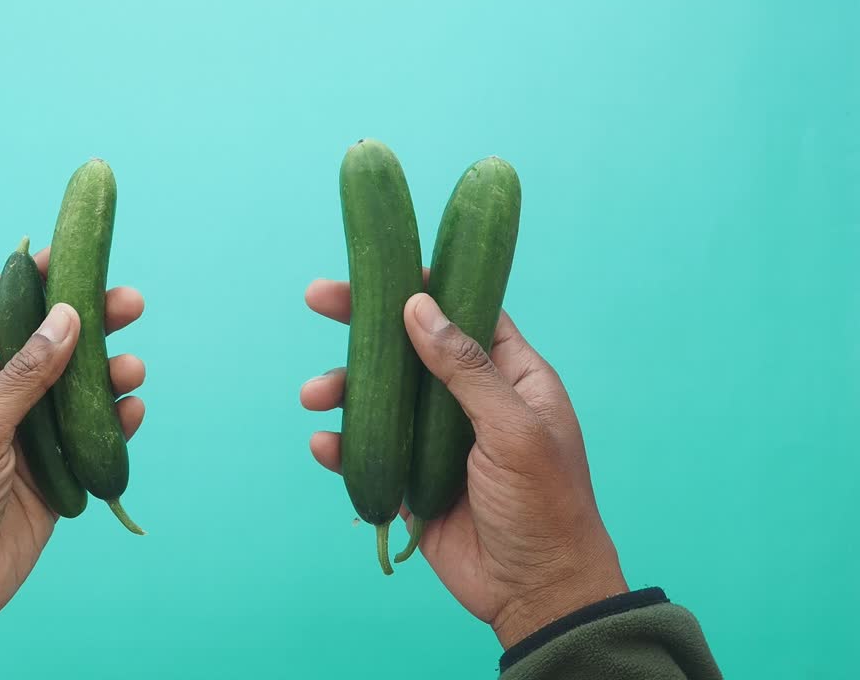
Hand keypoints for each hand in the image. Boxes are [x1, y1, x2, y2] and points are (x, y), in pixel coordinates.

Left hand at [0, 247, 145, 651]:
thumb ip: (26, 374)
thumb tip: (66, 316)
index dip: (34, 280)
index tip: (72, 252)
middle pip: (49, 345)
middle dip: (89, 322)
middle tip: (131, 302)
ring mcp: (26, 437)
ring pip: (75, 391)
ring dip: (105, 375)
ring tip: (132, 369)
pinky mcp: (53, 474)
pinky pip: (89, 438)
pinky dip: (113, 422)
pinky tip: (132, 409)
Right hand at [301, 277, 626, 647]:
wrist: (536, 593)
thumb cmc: (545, 506)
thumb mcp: (513, 430)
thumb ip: (465, 369)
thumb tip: (420, 306)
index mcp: (509, 376)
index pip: (463, 311)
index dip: (423, 284)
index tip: (380, 265)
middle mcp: (468, 400)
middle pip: (408, 346)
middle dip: (362, 324)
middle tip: (316, 298)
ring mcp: (435, 440)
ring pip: (379, 398)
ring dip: (343, 389)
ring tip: (313, 396)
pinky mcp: (410, 479)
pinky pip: (368, 451)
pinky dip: (342, 445)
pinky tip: (324, 444)